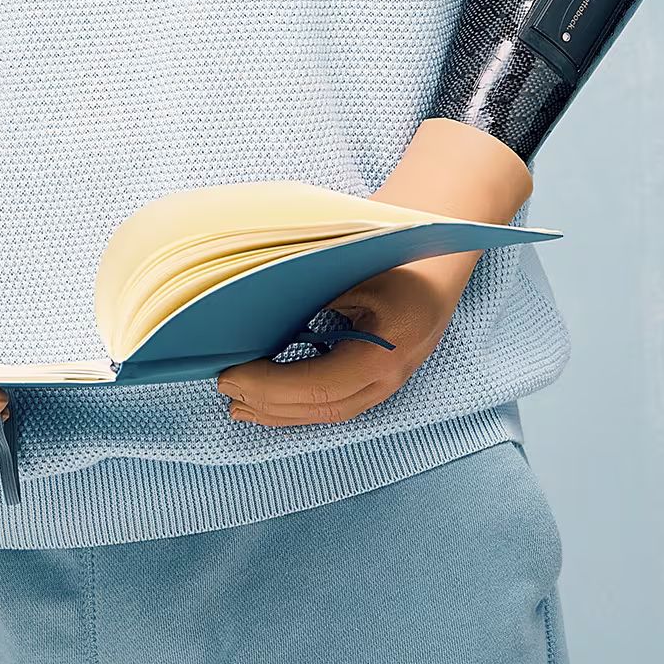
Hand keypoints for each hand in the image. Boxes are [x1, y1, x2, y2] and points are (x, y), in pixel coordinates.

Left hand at [216, 118, 533, 426]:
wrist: (437, 249)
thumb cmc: (395, 251)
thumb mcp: (352, 270)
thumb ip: (311, 297)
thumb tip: (253, 323)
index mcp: (389, 349)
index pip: (320, 387)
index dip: (271, 388)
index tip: (230, 376)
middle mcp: (392, 375)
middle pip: (322, 408)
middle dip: (269, 405)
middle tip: (225, 390)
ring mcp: (390, 381)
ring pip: (330, 412)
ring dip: (281, 413)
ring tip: (239, 407)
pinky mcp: (381, 377)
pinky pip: (337, 402)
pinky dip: (299, 405)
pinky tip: (269, 401)